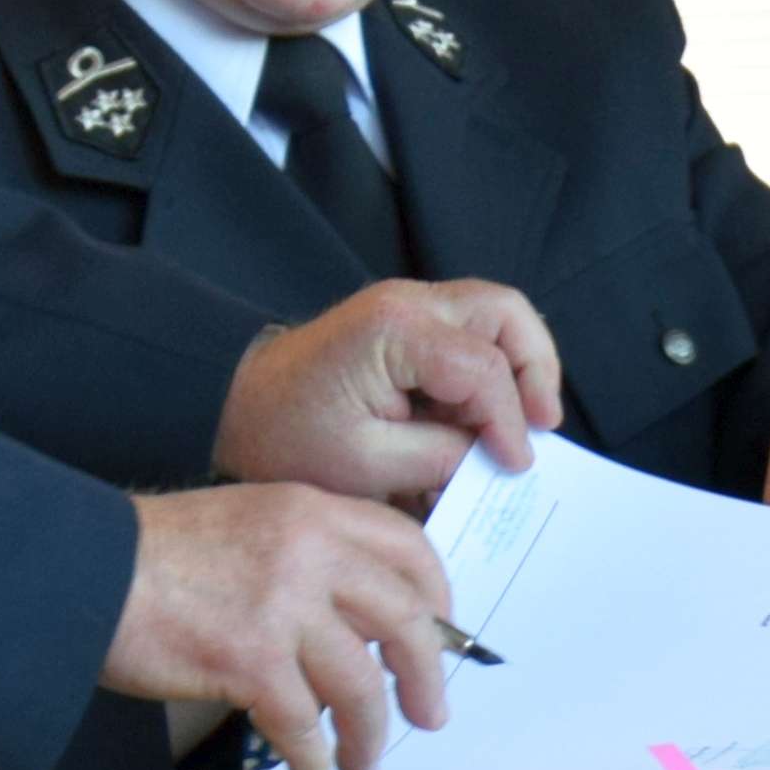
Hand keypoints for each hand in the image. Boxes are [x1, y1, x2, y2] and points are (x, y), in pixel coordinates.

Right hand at [109, 483, 461, 769]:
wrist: (78, 570)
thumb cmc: (150, 555)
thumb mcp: (246, 523)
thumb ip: (304, 555)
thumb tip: (356, 622)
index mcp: (311, 511)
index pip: (406, 547)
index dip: (436, 597)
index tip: (442, 636)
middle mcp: (309, 551)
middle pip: (405, 618)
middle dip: (426, 676)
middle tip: (429, 716)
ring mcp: (282, 606)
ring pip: (361, 683)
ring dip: (369, 735)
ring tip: (363, 765)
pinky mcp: (250, 660)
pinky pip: (304, 727)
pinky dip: (316, 764)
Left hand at [216, 279, 564, 503]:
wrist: (229, 408)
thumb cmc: (285, 437)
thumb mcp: (365, 465)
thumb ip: (442, 458)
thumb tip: (496, 459)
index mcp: (396, 330)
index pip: (484, 368)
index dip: (511, 421)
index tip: (516, 466)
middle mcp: (408, 302)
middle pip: (506, 313)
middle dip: (535, 369)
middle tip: (540, 424)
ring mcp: (407, 307)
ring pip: (496, 317)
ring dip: (518, 366)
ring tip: (520, 421)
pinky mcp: (404, 324)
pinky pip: (469, 335)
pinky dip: (490, 371)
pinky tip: (483, 418)